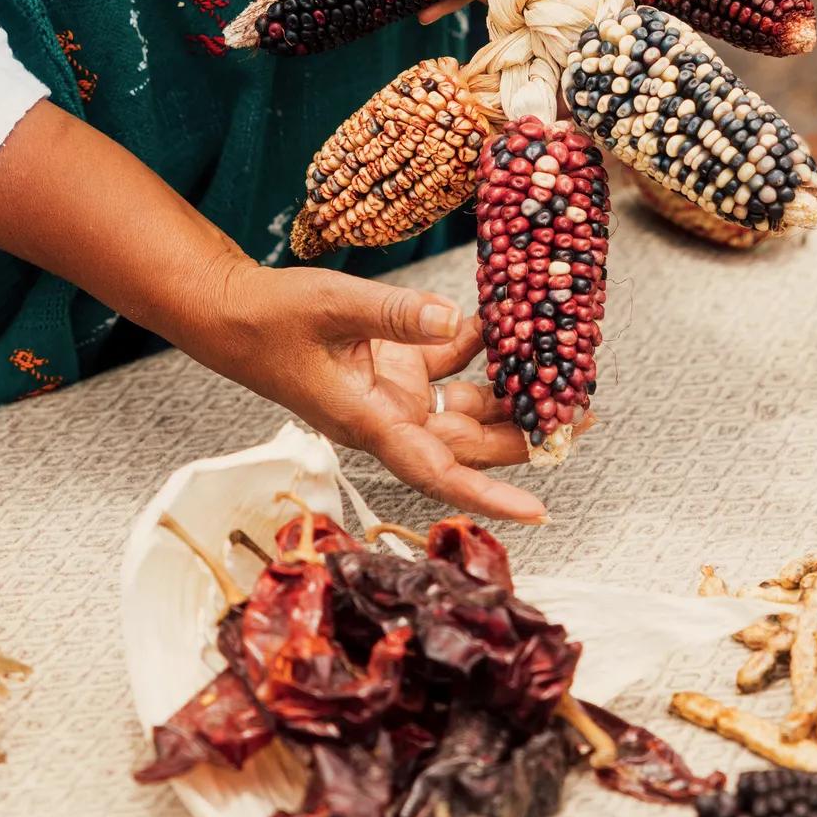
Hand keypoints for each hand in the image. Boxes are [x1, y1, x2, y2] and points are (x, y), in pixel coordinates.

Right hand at [201, 262, 544, 524]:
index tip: (537, 511)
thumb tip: (454, 317)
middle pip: (469, 442)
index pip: (437, 473)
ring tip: (564, 374)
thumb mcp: (334, 306)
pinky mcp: (394, 367)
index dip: (487, 496)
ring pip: (466, 407)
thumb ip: (395, 313)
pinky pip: (449, 363)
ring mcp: (394, 394)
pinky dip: (478, 344)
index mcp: (371, 423)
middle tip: (582, 417)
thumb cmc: (272, 320)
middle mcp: (389, 418)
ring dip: (511, 393)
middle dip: (525, 434)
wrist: (234, 314)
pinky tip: (506, 319)